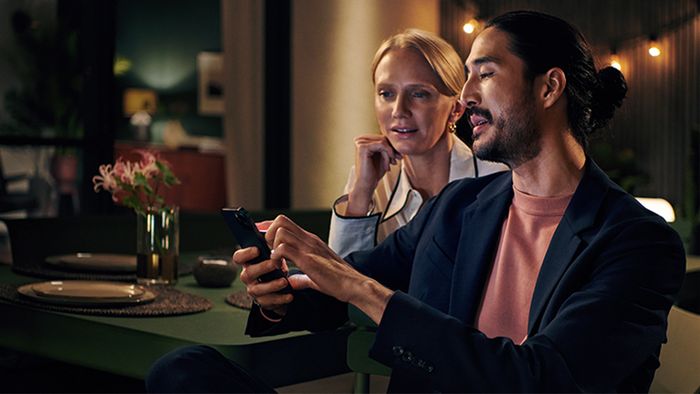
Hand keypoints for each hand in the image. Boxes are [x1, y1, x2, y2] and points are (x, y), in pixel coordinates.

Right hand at [234, 245, 292, 316]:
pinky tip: (290, 295)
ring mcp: (254, 290)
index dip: (245, 254)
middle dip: (261, 268)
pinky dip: (280, 299)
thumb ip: (268, 238)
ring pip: (257, 289)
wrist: (283, 287)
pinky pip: (269, 302)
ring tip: (284, 281)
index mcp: (249, 262)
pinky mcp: (264, 301)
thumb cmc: (276, 265)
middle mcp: (248, 276)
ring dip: (271, 285)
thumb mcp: (273, 251)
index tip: (257, 249)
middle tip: (274, 264)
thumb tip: (261, 225)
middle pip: (247, 273)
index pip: (238, 257)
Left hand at [266, 215, 392, 323]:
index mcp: (311, 241)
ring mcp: (308, 248)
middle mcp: (309, 240)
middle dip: (268, 233)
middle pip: (281, 220)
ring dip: (272, 246)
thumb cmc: (339, 281)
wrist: (354, 285)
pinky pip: (283, 249)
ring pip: (280, 231)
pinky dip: (276, 257)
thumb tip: (293, 281)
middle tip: (269, 251)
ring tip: (276, 261)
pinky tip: (281, 268)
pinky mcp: (308, 259)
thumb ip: (303, 277)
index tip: (261, 235)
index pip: (285, 223)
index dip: (269, 227)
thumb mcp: (316, 277)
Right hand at [347, 134, 401, 215]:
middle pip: (383, 138)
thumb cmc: (374, 172)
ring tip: (390, 164)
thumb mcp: (383, 157)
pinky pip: (381, 145)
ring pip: (383, 141)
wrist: (367, 185)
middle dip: (392, 150)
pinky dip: (387, 155)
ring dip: (390, 154)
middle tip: (395, 161)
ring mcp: (360, 142)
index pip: (382, 137)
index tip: (398, 157)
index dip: (392, 147)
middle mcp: (360, 139)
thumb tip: (399, 139)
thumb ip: (388, 147)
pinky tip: (387, 164)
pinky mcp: (362, 147)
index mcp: (363, 140)